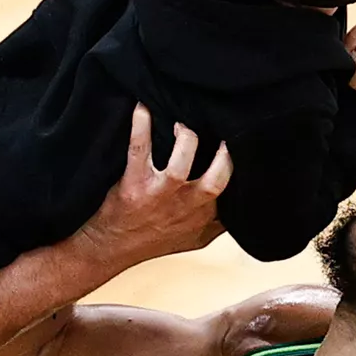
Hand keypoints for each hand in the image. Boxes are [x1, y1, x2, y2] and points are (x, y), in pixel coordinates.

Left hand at [73, 104, 231, 273]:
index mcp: (204, 213)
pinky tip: (142, 107)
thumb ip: (220, 224)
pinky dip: (140, 126)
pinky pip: (139, 149)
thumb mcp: (195, 238)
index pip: (232, 188)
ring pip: (181, 163)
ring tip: (182, 121)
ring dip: (185, 137)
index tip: (242, 141)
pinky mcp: (134, 184)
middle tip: (223, 126)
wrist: (112, 247)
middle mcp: (185, 205)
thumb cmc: (155, 239)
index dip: (241, 164)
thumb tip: (242, 209)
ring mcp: (159, 194)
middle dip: (225, 154)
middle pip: (217, 178)